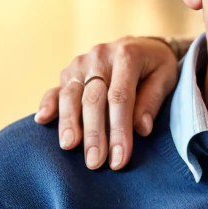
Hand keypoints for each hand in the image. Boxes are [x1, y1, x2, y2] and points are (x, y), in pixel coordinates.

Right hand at [34, 36, 179, 169]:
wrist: (144, 45)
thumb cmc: (156, 66)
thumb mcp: (166, 77)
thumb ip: (152, 100)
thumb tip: (141, 129)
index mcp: (126, 56)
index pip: (120, 98)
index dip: (119, 130)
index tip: (119, 159)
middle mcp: (100, 57)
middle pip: (93, 100)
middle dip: (94, 134)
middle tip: (95, 163)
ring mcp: (81, 63)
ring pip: (71, 95)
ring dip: (69, 123)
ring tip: (69, 147)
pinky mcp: (69, 72)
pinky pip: (56, 89)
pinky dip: (47, 104)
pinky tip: (42, 120)